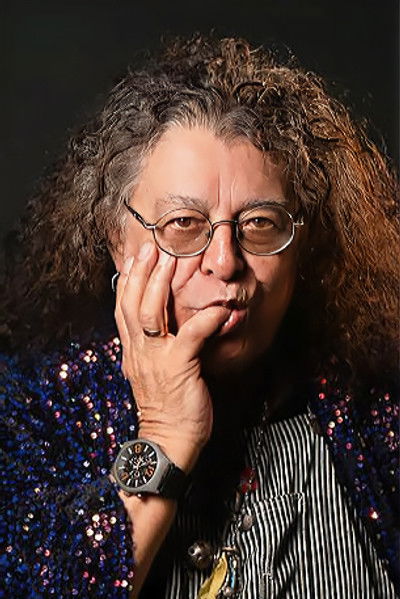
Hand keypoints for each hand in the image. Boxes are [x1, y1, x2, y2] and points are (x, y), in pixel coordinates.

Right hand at [114, 241, 230, 472]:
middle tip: (150, 247)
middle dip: (141, 273)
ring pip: (151, 313)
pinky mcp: (179, 367)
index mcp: (134, 351)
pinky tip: (221, 308)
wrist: (169, 441)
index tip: (133, 259)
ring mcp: (156, 359)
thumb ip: (155, 348)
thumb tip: (165, 327)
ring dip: (160, 284)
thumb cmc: (167, 407)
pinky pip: (192, 335)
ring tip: (170, 260)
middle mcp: (140, 351)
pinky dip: (206, 319)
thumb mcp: (153, 373)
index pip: (123, 309)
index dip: (127, 282)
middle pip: (133, 304)